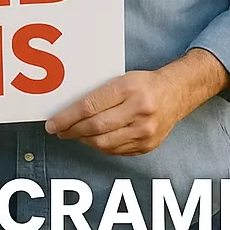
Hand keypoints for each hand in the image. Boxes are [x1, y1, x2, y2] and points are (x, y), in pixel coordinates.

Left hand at [45, 48, 229, 155]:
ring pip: (103, 143)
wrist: (177, 93)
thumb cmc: (144, 84)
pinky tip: (92, 139)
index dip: (66, 117)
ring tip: (73, 135)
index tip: (52, 123)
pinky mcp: (147, 145)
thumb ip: (99, 95)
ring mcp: (145, 131)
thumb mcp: (122, 79)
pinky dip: (99, 146)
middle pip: (95, 127)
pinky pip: (115, 151)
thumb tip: (69, 111)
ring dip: (83, 140)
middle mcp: (139, 111)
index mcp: (129, 89)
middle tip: (58, 130)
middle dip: (71, 131)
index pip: (89, 106)